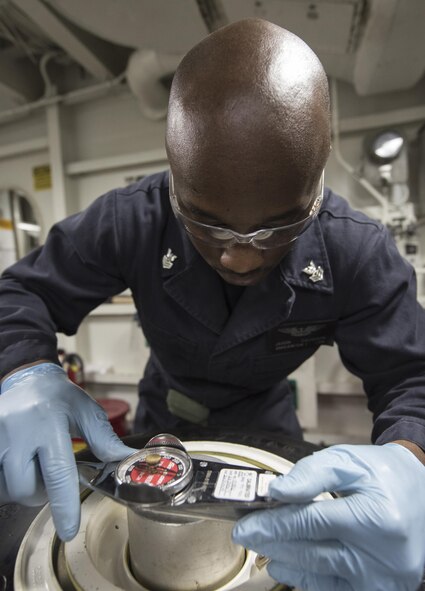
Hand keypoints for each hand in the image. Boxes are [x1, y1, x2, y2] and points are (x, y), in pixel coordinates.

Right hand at [0, 362, 135, 540]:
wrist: (28, 378)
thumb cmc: (61, 397)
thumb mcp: (88, 412)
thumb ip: (105, 440)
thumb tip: (127, 461)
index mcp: (49, 424)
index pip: (57, 474)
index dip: (64, 505)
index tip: (69, 529)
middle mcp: (17, 433)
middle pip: (26, 489)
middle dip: (42, 493)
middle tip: (52, 474)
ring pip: (7, 488)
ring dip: (23, 487)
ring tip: (35, 466)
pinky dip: (8, 481)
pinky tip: (19, 466)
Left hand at [233, 443, 424, 590]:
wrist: (421, 492)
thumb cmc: (383, 473)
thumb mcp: (348, 461)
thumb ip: (310, 474)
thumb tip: (275, 491)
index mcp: (375, 517)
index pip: (310, 523)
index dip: (273, 525)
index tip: (244, 524)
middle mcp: (382, 555)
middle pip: (311, 552)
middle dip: (272, 543)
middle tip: (244, 535)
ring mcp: (384, 578)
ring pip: (320, 575)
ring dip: (285, 562)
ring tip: (261, 550)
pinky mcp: (383, 589)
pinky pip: (336, 590)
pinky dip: (307, 580)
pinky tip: (285, 567)